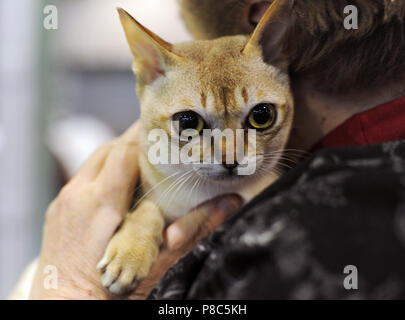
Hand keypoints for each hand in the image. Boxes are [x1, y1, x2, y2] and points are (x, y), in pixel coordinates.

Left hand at [29, 122, 240, 298]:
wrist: (66, 310)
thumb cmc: (111, 293)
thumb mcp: (157, 261)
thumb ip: (194, 229)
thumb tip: (230, 203)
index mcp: (102, 202)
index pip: (125, 150)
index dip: (146, 134)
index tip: (165, 127)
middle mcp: (78, 195)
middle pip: (109, 149)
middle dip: (134, 141)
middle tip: (159, 141)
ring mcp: (64, 202)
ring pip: (94, 162)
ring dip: (118, 156)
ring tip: (143, 159)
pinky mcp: (57, 211)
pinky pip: (83, 179)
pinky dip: (103, 173)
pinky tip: (119, 185)